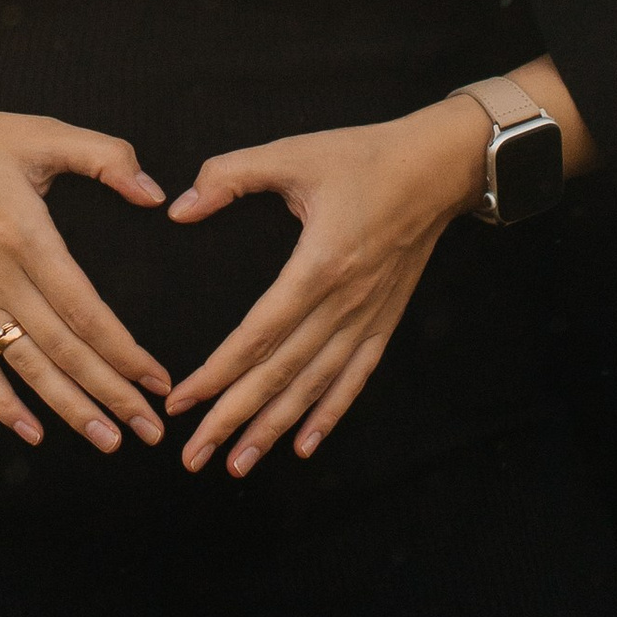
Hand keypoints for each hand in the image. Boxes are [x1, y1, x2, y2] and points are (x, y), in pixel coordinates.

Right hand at [0, 48, 172, 452]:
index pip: (85, 311)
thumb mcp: (45, 133)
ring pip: (27, 367)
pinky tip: (30, 431)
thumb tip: (154, 193)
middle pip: (64, 351)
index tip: (158, 380)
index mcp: (28, 238)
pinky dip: (0, 402)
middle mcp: (0, 279)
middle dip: (111, 393)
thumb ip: (106, 158)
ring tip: (107, 440)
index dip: (124, 351)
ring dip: (68, 408)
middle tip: (150, 430)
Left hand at [165, 98, 488, 476]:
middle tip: (195, 457)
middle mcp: (344, 302)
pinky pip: (354, 377)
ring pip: (315, 386)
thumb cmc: (362, 156)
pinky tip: (304, 445)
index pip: (258, 335)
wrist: (437, 166)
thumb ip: (231, 175)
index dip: (218, 373)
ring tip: (239, 463)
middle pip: (281, 374)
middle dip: (234, 418)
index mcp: (318, 265)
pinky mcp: (384, 320)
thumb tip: (179, 207)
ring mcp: (368, 316)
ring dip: (275, 428)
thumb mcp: (292, 153)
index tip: (182, 402)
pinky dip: (329, 413)